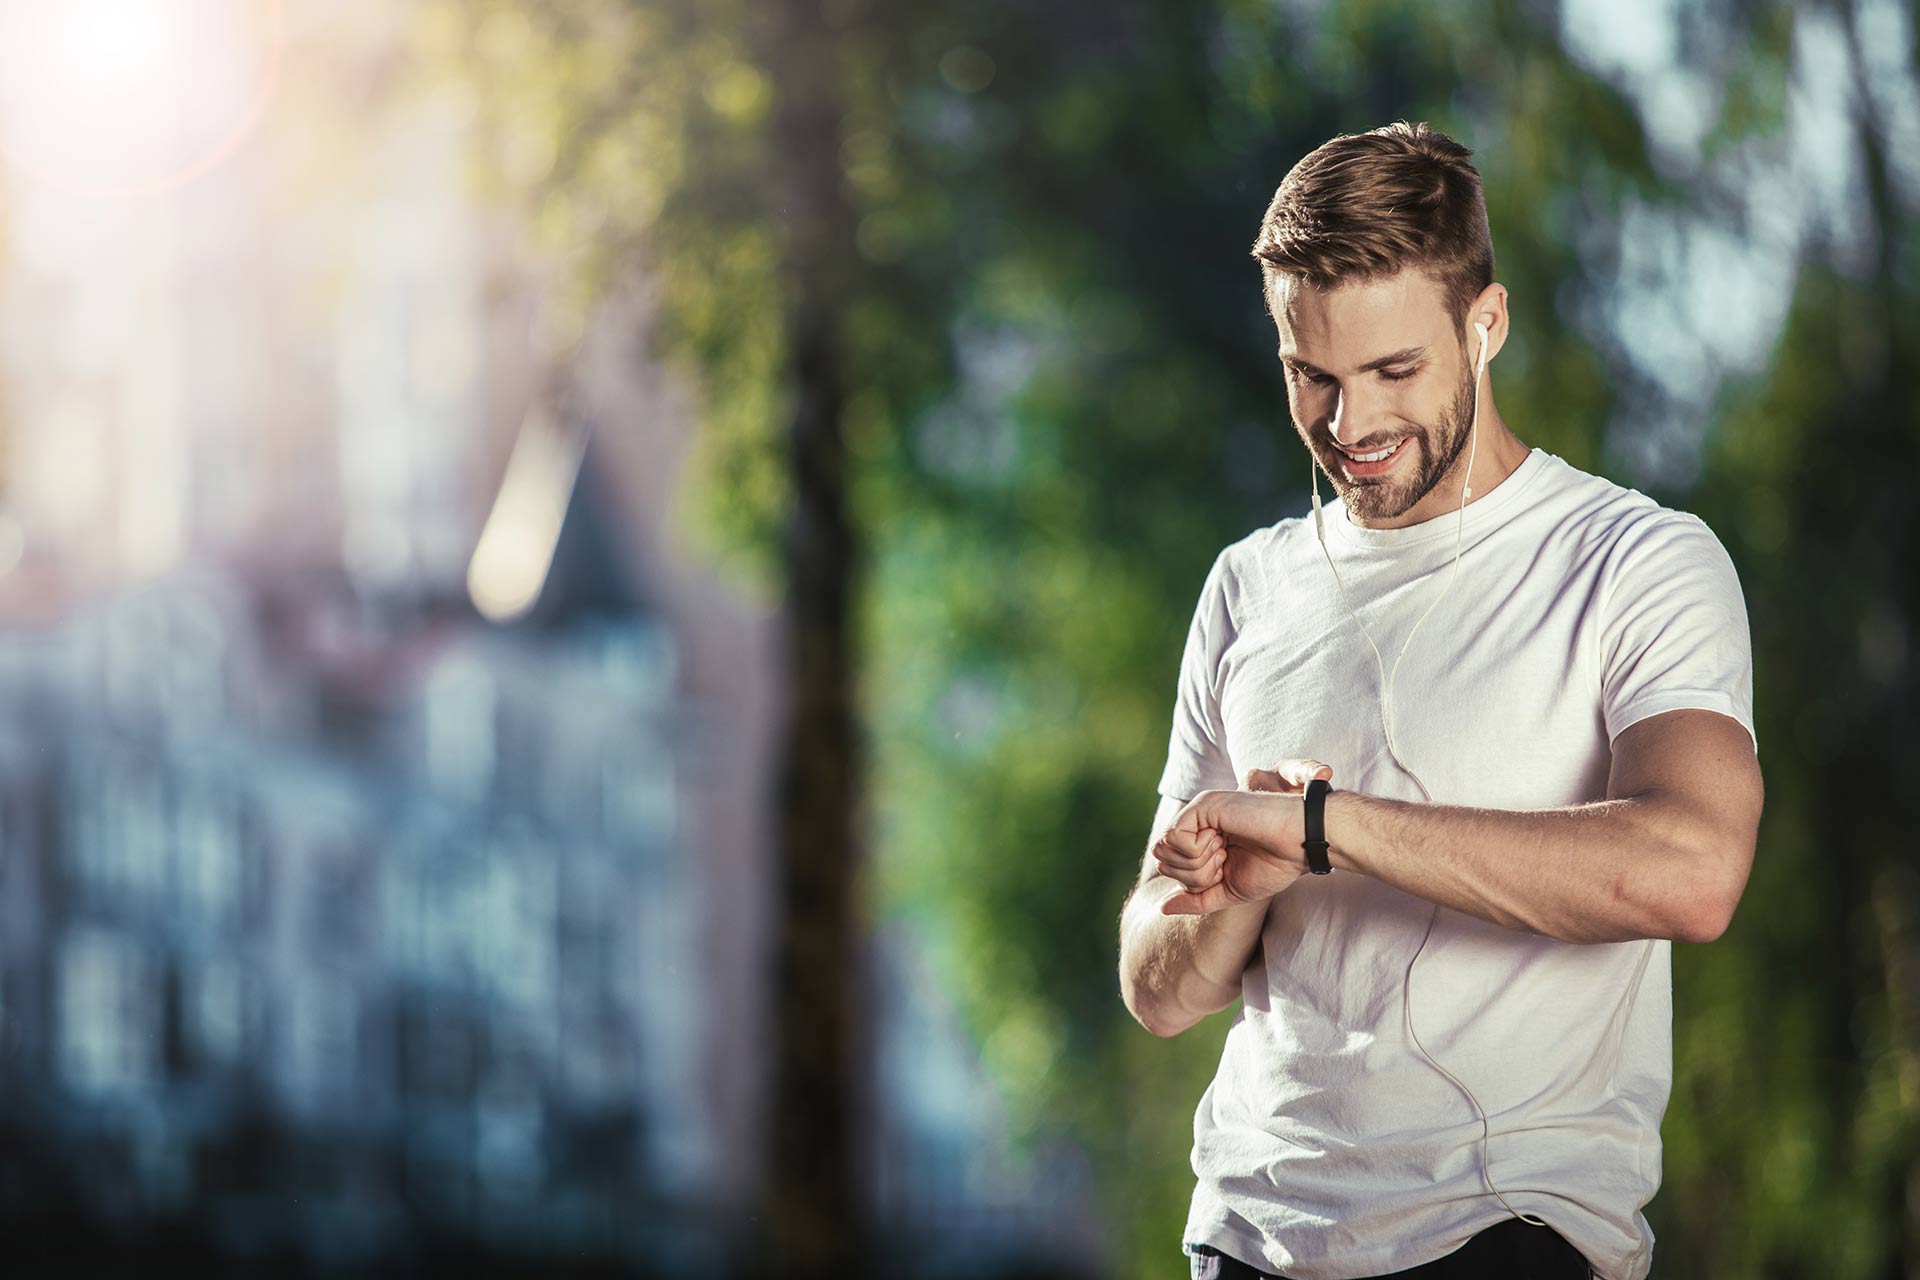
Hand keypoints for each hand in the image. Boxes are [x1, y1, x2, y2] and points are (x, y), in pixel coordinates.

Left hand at [1154, 759, 1332, 915]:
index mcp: (1202, 840)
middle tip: (1224, 862)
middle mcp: (1196, 823)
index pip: (1169, 868)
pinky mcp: (1203, 805)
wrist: (1300, 843)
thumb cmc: (1273, 865)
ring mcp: (1199, 812)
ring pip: (1165, 849)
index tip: (1224, 870)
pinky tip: (1221, 842)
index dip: (1194, 882)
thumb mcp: (1229, 891)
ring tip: (1224, 851)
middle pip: (1162, 860)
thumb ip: (1196, 899)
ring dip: (1197, 864)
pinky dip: (1196, 851)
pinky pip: (1174, 837)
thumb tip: (1161, 907)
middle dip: (1192, 875)